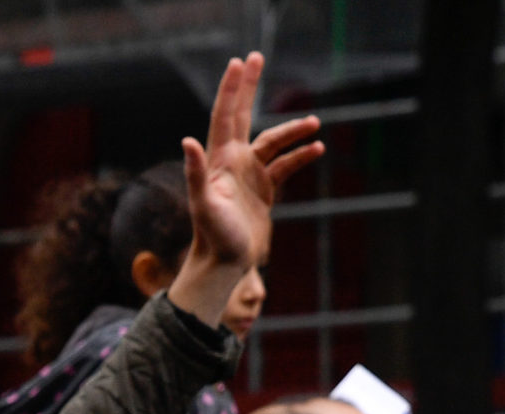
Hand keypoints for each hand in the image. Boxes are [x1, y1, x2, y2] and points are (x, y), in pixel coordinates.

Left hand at [167, 52, 321, 325]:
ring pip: (272, 143)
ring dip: (292, 132)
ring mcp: (248, 176)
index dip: (232, 88)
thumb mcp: (204, 204)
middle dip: (249, 87)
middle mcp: (233, 162)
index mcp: (219, 160)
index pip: (225, 115)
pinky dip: (299, 157)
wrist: (223, 265)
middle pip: (242, 115)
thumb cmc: (212, 237)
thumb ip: (196, 172)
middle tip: (256, 57)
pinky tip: (317, 150)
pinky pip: (284, 167)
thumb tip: (187, 141)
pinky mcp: (263, 192)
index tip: (240, 62)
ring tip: (315, 124)